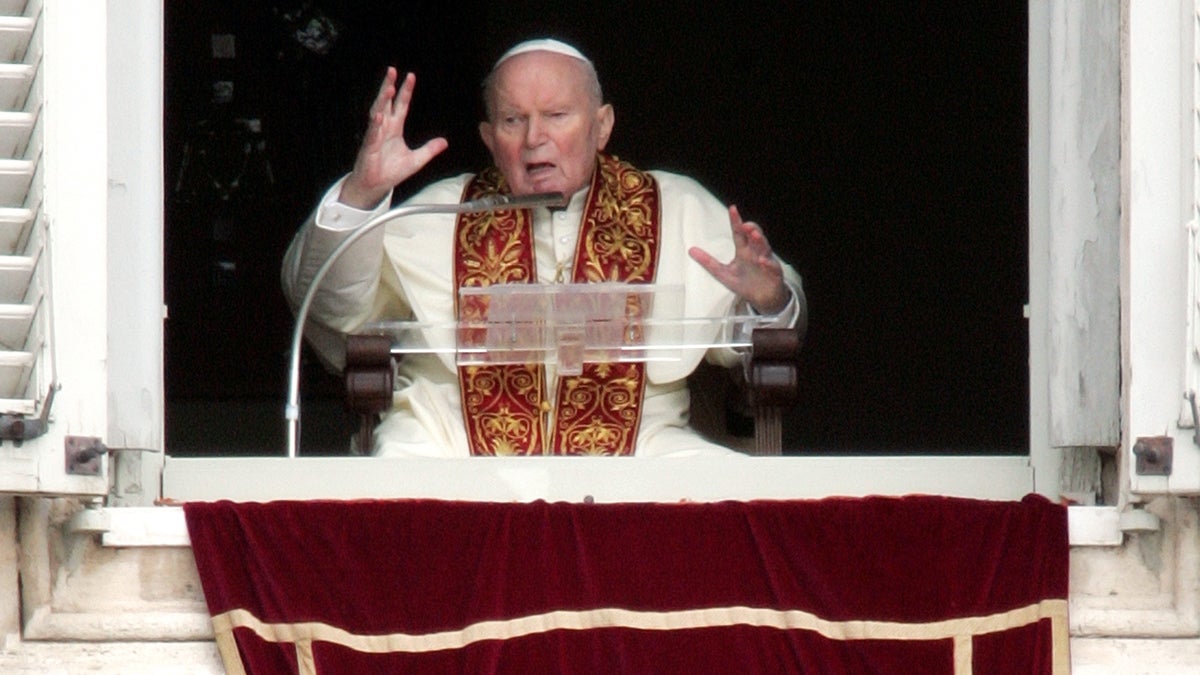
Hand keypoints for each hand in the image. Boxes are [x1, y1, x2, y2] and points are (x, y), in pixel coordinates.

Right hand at [339, 68, 449, 208]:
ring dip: (382, 100)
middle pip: (386, 103)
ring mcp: (375, 136)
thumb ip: (429, 149)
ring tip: (388, 87)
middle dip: (389, 86)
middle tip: (393, 70)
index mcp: (394, 128)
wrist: (376, 186)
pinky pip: (372, 134)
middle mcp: (384, 128)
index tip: (410, 76)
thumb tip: (445, 141)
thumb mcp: (416, 160)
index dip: (405, 91)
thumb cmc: (391, 171)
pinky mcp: (369, 148)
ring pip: (377, 113)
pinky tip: (379, 116)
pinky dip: (375, 125)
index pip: (401, 105)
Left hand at [688, 205, 789, 313]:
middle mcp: (755, 253)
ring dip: (760, 241)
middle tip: (745, 224)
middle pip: (754, 237)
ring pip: (764, 248)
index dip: (736, 221)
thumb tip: (690, 250)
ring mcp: (766, 261)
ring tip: (754, 235)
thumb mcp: (723, 273)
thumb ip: (708, 262)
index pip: (739, 233)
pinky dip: (768, 263)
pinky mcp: (773, 273)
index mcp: (743, 251)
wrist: (762, 298)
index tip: (732, 209)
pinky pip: (772, 267)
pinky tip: (762, 260)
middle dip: (751, 229)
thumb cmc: (745, 283)